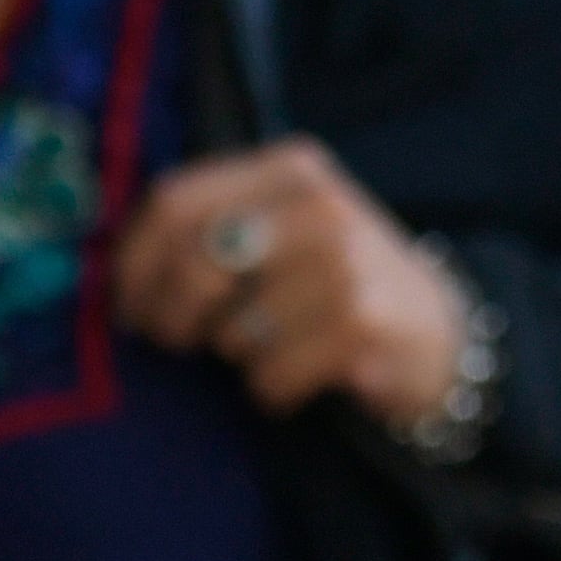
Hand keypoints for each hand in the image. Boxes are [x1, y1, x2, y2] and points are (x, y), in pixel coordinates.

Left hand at [113, 139, 468, 431]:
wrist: (439, 334)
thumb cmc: (336, 285)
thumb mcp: (285, 230)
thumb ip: (214, 229)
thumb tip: (120, 278)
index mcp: (290, 169)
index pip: (175, 201)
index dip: (134, 264)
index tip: (130, 310)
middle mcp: (319, 204)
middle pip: (194, 262)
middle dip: (170, 319)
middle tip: (179, 344)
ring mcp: (345, 262)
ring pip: (230, 330)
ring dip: (235, 357)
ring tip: (270, 349)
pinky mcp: (361, 322)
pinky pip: (268, 375)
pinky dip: (270, 392)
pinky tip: (298, 379)